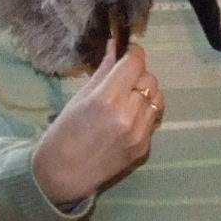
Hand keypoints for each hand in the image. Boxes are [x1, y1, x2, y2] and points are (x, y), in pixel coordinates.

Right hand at [29, 39, 161, 206]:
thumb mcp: (80, 97)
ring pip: (157, 98)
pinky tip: (126, 120)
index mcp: (108, 98)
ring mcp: (140, 134)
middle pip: (150, 79)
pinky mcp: (144, 148)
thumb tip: (116, 46)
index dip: (133, 54)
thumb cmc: (64, 132)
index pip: (135, 63)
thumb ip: (104, 71)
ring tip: (127, 100)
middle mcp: (129, 115)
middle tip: (122, 80)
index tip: (127, 54)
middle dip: (138, 75)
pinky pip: (153, 120)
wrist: (63, 174)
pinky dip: (144, 114)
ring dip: (144, 94)